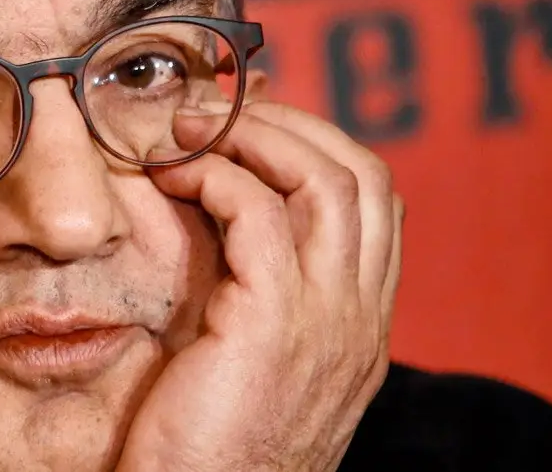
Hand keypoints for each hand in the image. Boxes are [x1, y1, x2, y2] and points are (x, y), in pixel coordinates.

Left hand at [117, 82, 403, 470]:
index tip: (250, 133)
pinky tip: (175, 176)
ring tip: (188, 129)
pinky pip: (255, 209)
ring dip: (254, 134)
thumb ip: (260, 309)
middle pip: (366, 176)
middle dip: (292, 126)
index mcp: (362, 331)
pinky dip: (215, 173)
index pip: (376, 208)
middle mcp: (361, 321)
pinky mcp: (273, 323)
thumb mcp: (250, 372)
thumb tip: (225, 236)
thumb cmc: (203, 456)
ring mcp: (329, 321)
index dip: (318, 150)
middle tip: (216, 114)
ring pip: (326, 177)